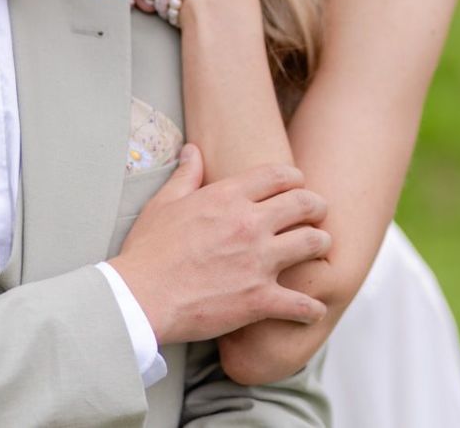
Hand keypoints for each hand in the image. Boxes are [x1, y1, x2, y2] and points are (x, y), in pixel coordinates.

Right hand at [108, 144, 331, 344]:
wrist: (138, 297)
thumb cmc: (147, 251)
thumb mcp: (164, 204)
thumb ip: (185, 176)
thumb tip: (193, 151)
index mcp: (228, 197)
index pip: (279, 175)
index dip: (295, 178)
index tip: (297, 186)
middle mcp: (250, 224)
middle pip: (305, 204)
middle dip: (317, 207)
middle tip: (318, 214)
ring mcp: (258, 262)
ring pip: (314, 243)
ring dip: (321, 245)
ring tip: (319, 250)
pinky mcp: (259, 299)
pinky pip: (302, 303)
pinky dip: (311, 308)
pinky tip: (312, 309)